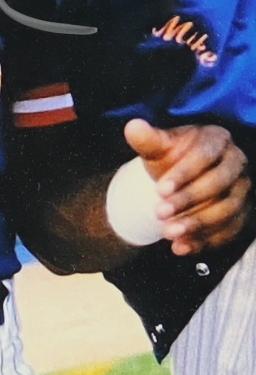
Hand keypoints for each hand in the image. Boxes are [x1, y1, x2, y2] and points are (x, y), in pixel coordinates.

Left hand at [125, 119, 250, 254]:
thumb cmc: (170, 157)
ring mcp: (242, 190)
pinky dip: (205, 242)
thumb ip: (146, 139)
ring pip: (227, 210)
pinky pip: (229, 231)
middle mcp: (236, 164)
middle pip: (219, 184)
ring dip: (196, 224)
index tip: (159, 190)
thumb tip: (133, 126)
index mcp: (217, 140)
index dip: (184, 173)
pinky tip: (181, 247)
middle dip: (188, 200)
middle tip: (159, 213)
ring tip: (167, 233)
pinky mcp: (241, 214)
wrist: (179, 178)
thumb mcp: (157, 147)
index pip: (205, 155)